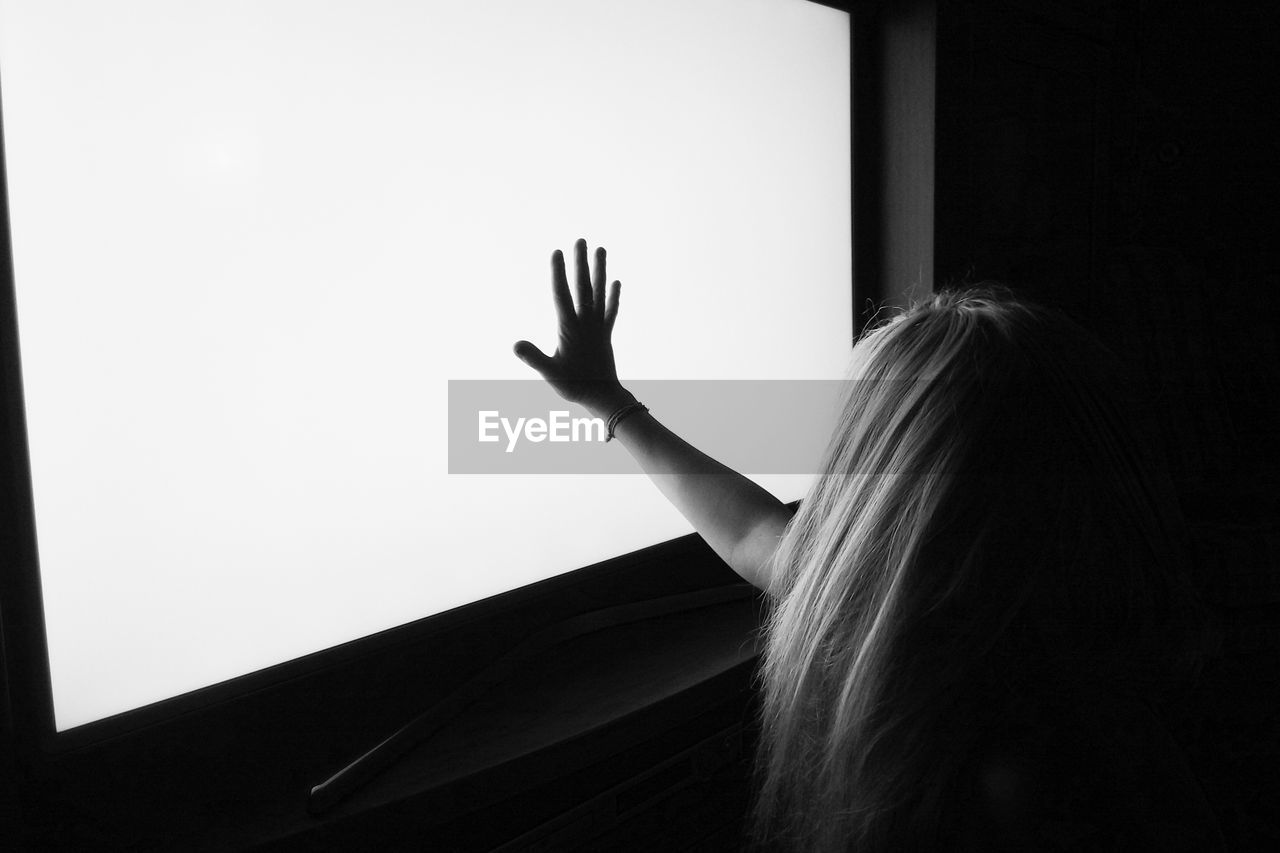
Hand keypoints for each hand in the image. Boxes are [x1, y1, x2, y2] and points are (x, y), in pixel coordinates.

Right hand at [514, 238, 633, 417]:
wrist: (603, 398)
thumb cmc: (574, 386)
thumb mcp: (549, 373)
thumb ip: (533, 358)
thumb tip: (515, 344)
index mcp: (570, 328)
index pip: (562, 295)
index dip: (558, 273)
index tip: (557, 252)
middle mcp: (586, 323)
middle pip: (583, 287)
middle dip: (581, 263)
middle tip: (581, 239)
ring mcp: (598, 327)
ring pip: (600, 293)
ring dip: (600, 270)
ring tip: (600, 249)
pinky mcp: (606, 334)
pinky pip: (610, 311)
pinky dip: (613, 296)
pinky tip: (616, 281)